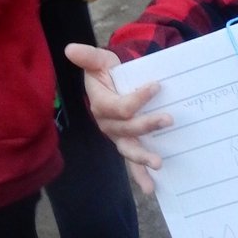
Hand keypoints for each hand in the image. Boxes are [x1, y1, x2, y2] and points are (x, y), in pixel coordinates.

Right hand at [63, 42, 171, 194]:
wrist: (113, 83)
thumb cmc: (108, 72)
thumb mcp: (100, 61)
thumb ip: (88, 57)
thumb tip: (69, 49)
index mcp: (101, 105)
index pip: (120, 106)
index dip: (138, 98)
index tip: (157, 85)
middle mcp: (108, 124)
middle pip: (127, 129)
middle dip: (147, 125)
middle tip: (168, 119)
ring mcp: (118, 137)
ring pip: (129, 149)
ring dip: (143, 157)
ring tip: (158, 163)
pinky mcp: (128, 144)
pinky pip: (132, 163)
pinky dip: (140, 177)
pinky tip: (151, 189)